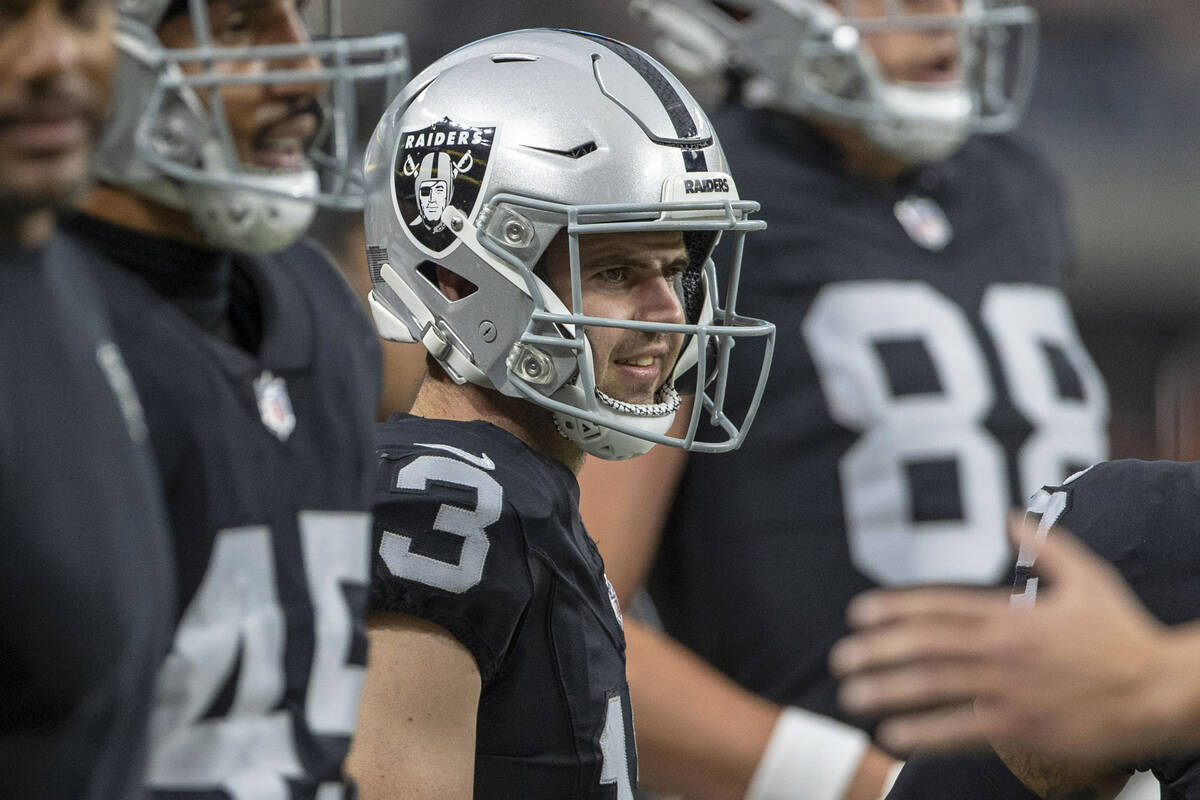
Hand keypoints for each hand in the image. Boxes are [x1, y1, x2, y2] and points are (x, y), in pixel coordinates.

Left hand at [829, 517, 1186, 764]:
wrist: (1162, 690)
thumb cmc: (1123, 634)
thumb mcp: (1087, 577)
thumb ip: (1044, 545)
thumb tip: (1011, 515)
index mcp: (1012, 614)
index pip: (939, 606)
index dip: (894, 609)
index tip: (857, 614)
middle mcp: (1003, 649)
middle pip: (926, 646)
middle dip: (877, 651)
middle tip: (841, 658)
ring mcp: (1010, 690)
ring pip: (936, 687)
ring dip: (888, 691)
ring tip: (852, 695)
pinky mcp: (1022, 728)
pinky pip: (963, 731)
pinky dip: (925, 733)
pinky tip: (895, 736)